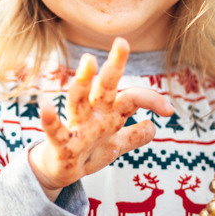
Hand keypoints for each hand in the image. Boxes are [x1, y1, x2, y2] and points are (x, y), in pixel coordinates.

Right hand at [29, 38, 173, 197]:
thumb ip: (134, 136)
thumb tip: (153, 126)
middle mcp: (93, 114)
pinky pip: (56, 131)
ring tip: (88, 61)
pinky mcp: (61, 144)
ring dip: (83, 82)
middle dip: (114, 66)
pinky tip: (45, 107)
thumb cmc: (88, 153)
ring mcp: (76, 126)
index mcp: (108, 113)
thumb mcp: (116, 146)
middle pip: (105, 86)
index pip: (131, 97)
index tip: (169, 110)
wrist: (60, 172)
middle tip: (122, 43)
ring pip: (78, 100)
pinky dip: (50, 120)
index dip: (151, 99)